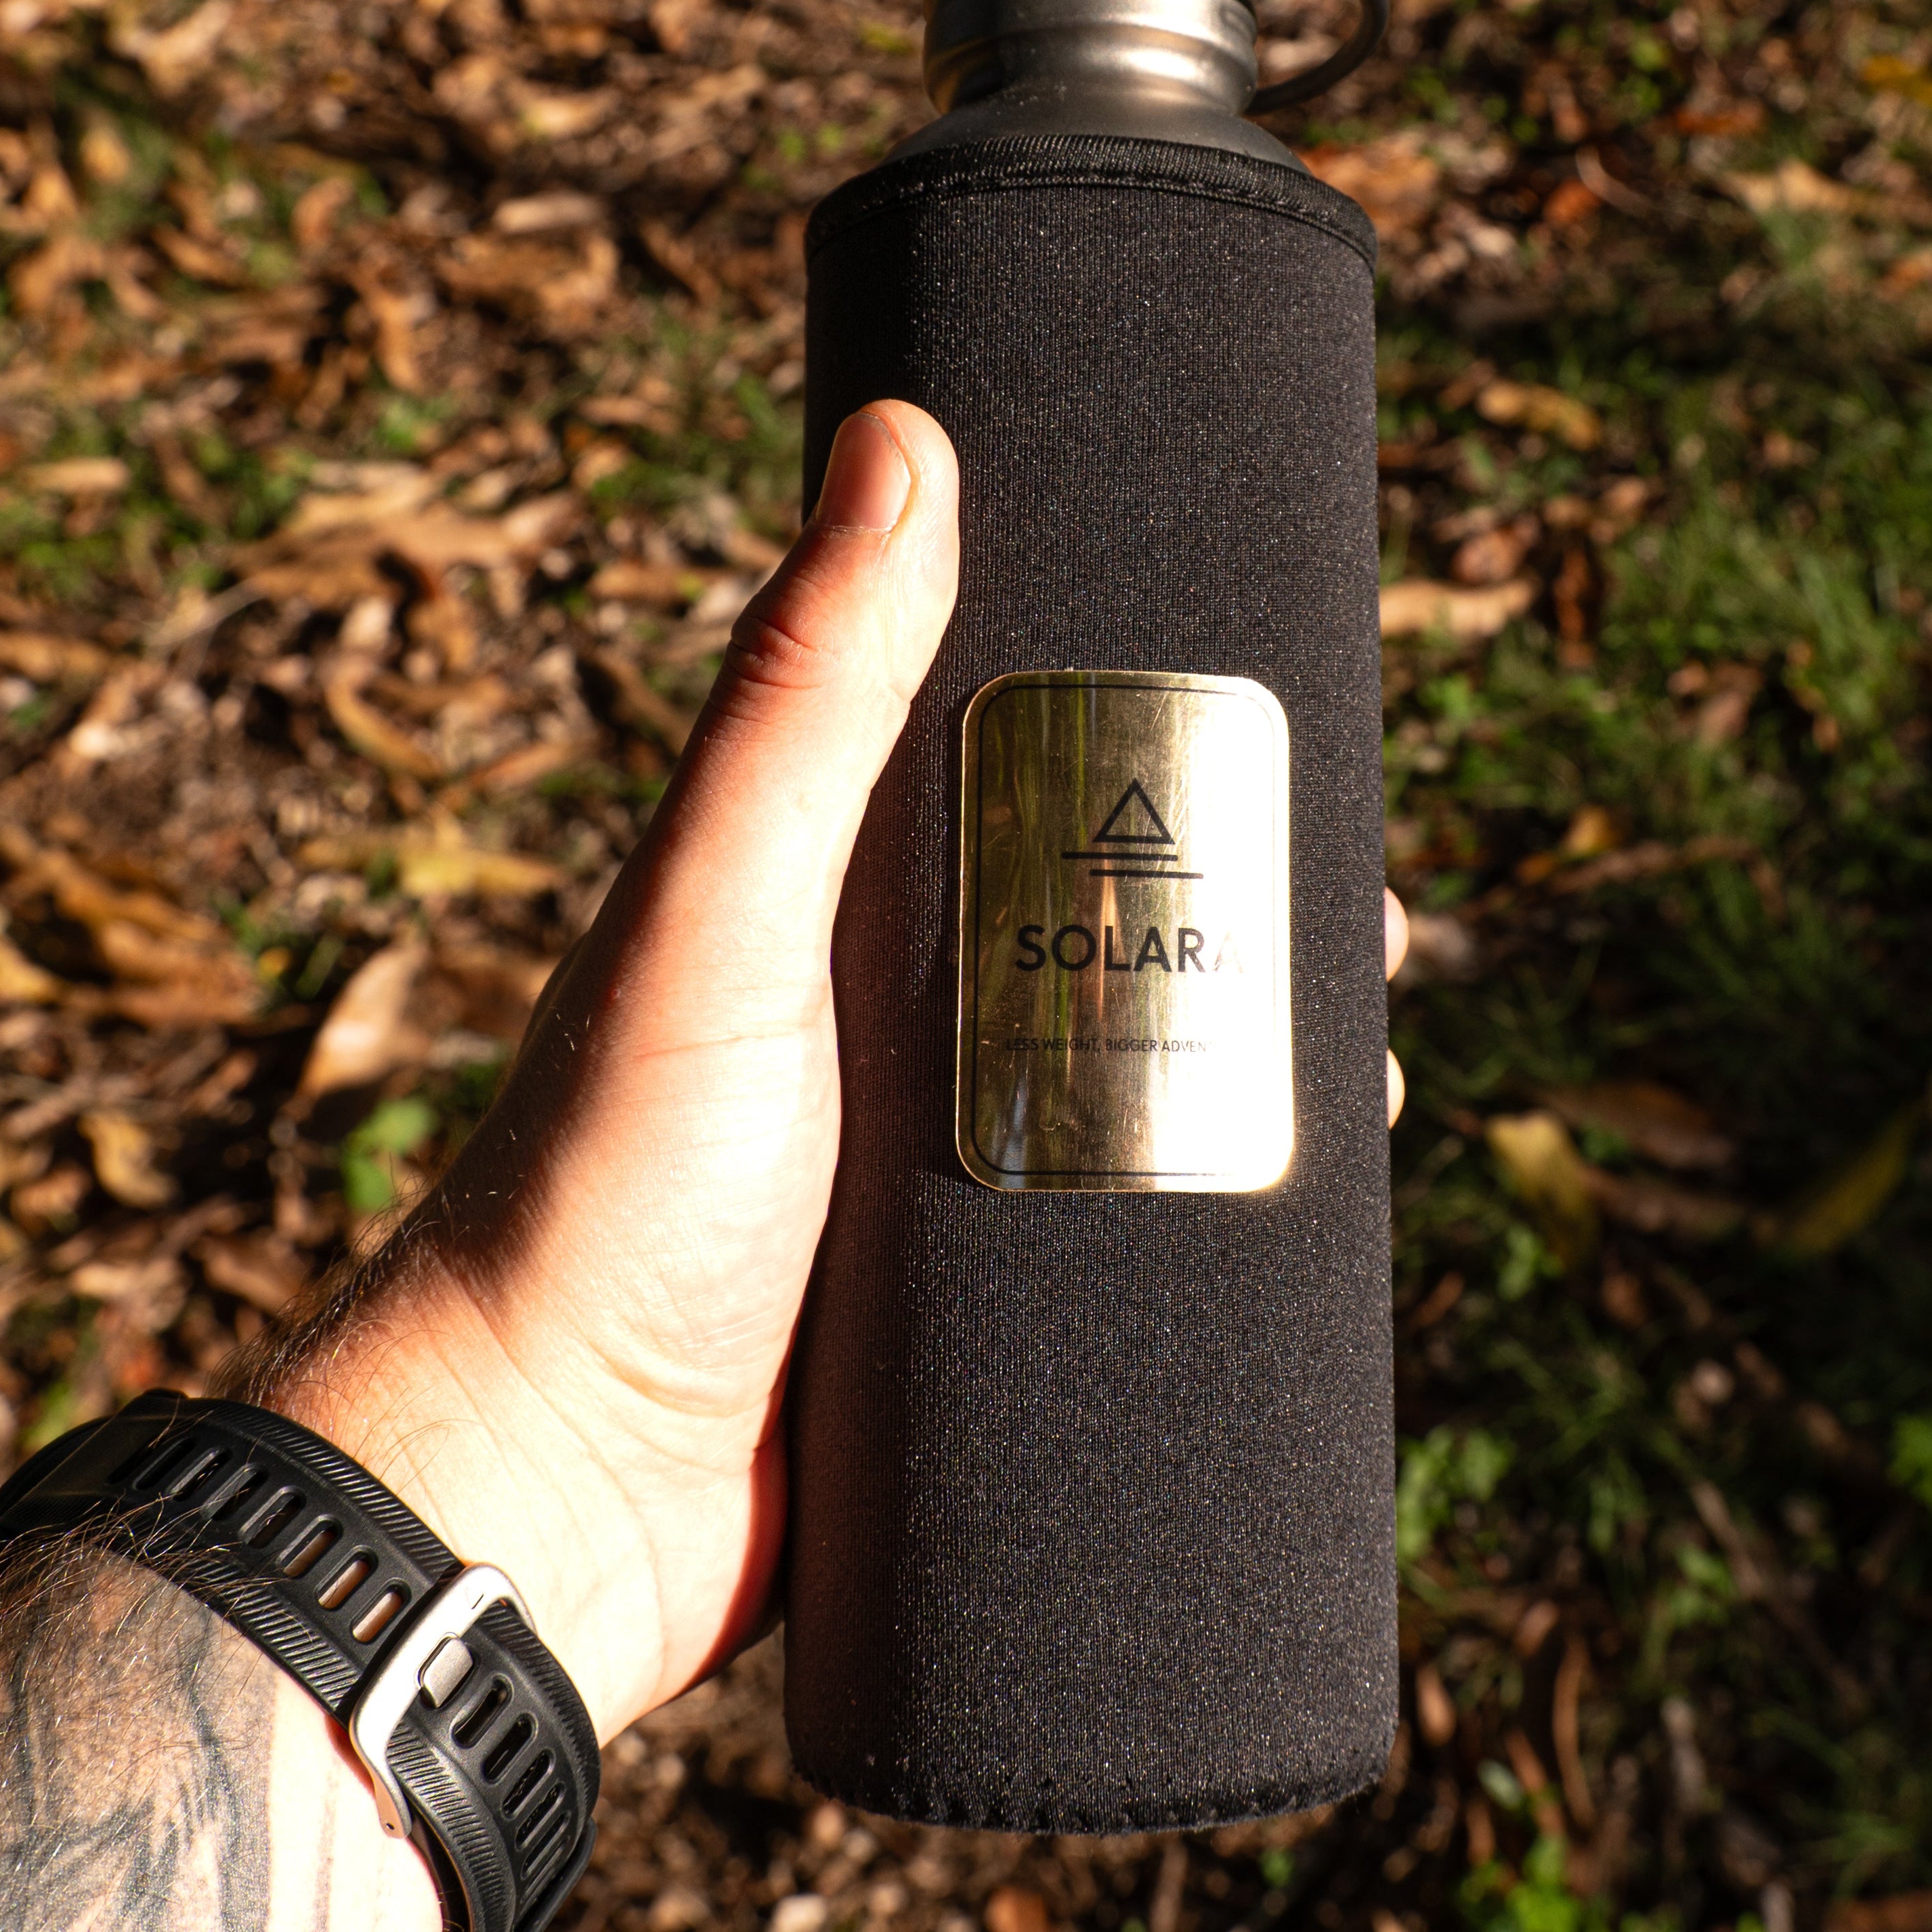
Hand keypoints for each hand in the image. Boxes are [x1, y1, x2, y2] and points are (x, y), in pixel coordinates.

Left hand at [272, 402, 1412, 1743]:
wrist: (555, 1494)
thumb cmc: (600, 1184)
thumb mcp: (719, 910)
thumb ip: (803, 695)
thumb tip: (897, 437)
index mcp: (834, 893)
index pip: (1014, 760)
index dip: (1145, 713)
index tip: (1273, 690)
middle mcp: (893, 1010)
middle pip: (1107, 918)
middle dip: (1245, 899)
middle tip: (1370, 903)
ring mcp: (944, 1156)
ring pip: (1141, 1072)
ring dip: (1260, 1056)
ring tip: (1376, 1048)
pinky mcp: (977, 1291)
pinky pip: (1127, 1221)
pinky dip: (1220, 1202)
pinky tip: (1318, 1200)